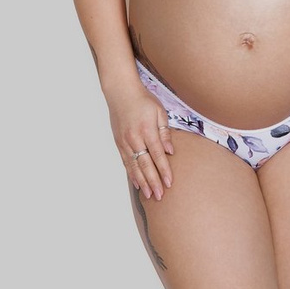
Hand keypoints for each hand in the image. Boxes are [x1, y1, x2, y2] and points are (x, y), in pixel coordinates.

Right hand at [107, 85, 174, 199]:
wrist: (121, 92)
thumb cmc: (143, 100)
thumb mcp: (159, 111)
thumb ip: (165, 132)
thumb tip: (170, 151)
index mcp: (147, 129)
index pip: (157, 154)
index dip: (164, 170)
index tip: (170, 182)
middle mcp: (134, 138)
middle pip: (145, 164)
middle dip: (154, 181)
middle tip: (160, 195)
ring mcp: (125, 142)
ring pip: (134, 166)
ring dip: (143, 182)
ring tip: (150, 195)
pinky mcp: (119, 143)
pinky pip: (126, 162)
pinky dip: (132, 174)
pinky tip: (138, 183)